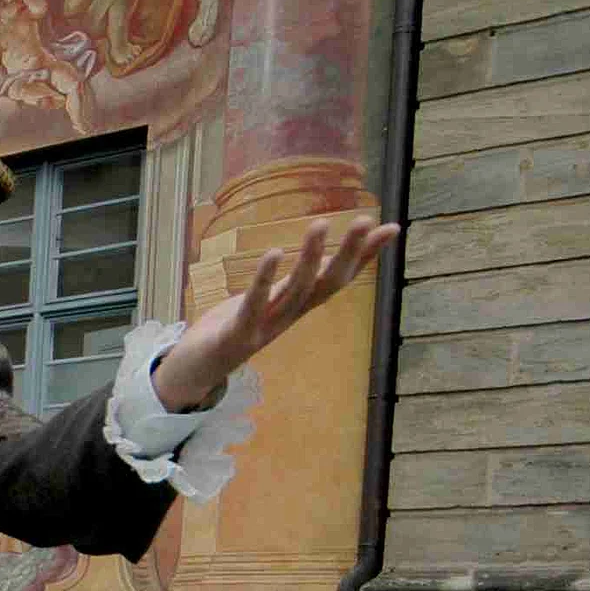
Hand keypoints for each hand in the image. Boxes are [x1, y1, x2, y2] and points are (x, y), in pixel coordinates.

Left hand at [151, 215, 399, 411]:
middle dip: (348, 253)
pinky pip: (254, 304)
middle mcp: (289, 316)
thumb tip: (322, 257)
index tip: (393, 229)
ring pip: (295, 292)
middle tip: (365, 219)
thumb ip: (295, 280)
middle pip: (325, 283)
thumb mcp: (270, 298)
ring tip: (320, 224)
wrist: (196, 370)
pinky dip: (264, 280)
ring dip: (309, 259)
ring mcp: (265, 327)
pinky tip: (274, 253)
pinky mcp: (237, 333)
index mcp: (297, 306)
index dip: (365, 256)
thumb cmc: (236, 326)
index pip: (339, 278)